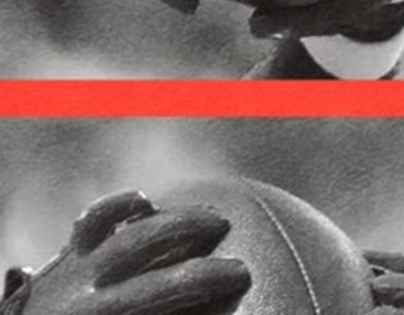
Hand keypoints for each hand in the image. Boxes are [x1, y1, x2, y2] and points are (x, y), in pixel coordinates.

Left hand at [1, 192, 251, 314]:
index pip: (168, 287)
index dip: (207, 279)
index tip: (243, 276)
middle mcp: (85, 290)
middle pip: (159, 264)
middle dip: (203, 262)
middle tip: (237, 266)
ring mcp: (75, 269)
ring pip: (135, 230)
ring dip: (180, 220)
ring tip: (213, 219)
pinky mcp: (67, 259)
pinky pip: (92, 222)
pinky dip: (120, 209)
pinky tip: (146, 206)